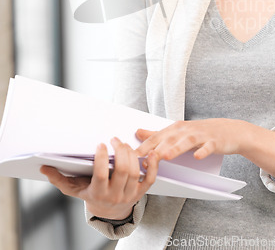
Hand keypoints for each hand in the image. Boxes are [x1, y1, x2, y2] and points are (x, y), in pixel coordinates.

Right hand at [40, 137, 158, 219]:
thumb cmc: (90, 194)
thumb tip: (44, 168)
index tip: (100, 144)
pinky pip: (150, 179)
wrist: (109, 212)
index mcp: (98, 193)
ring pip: (135, 172)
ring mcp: (130, 194)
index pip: (102, 175)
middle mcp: (115, 195)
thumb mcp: (74, 189)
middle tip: (114, 139)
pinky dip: (153, 166)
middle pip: (122, 171)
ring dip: (132, 154)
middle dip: (120, 152)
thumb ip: (59, 178)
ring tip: (124, 144)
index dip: (102, 159)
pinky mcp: (141, 192)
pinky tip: (150, 153)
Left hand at [135, 118, 243, 161]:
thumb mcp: (179, 131)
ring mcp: (201, 135)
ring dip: (176, 148)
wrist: (229, 130)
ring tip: (165, 156)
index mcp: (176, 128)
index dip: (144, 146)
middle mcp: (187, 130)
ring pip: (187, 141)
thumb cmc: (201, 133)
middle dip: (156, 148)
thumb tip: (137, 132)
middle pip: (170, 139)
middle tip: (143, 159)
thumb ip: (158, 133)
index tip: (132, 155)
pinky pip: (208, 147)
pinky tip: (197, 157)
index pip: (157, 137)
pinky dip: (202, 151)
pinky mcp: (214, 141)